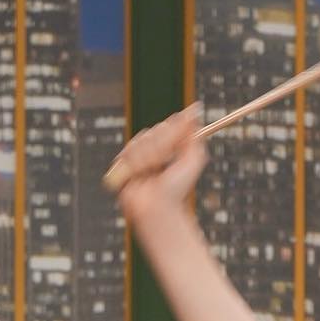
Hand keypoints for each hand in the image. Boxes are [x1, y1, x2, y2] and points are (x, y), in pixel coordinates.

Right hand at [106, 105, 207, 221]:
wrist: (157, 207)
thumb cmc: (177, 189)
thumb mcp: (193, 161)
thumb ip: (195, 138)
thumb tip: (196, 113)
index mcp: (170, 149)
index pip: (169, 126)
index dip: (174, 125)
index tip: (181, 121)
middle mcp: (154, 150)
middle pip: (155, 131)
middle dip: (162, 146)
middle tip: (166, 161)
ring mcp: (138, 156)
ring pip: (142, 140)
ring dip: (149, 157)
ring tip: (153, 172)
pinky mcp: (124, 163)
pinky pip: (128, 150)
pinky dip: (136, 163)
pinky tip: (140, 175)